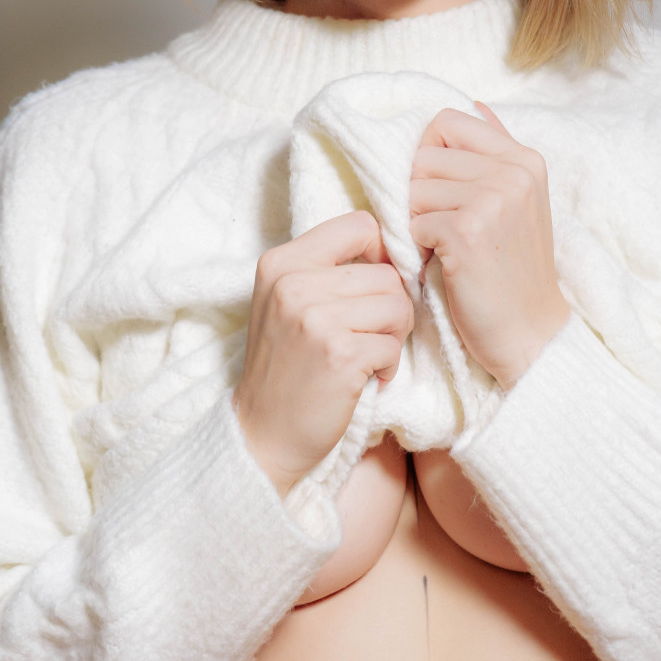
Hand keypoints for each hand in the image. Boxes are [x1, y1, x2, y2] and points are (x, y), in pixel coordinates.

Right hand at [233, 211, 413, 497]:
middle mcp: (294, 283)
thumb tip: (395, 249)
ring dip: (393, 337)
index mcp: (281, 262)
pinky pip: (393, 344)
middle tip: (369, 336)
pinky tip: (365, 378)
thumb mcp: (289, 303)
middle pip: (387, 272)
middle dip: (391, 307)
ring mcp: (315, 318)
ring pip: (397, 305)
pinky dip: (388, 365)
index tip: (374, 285)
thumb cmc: (285, 367)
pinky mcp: (340, 354)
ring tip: (367, 356)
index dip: (381, 252)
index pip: (359, 224)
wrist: (262, 435)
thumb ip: (329, 270)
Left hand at [409, 102, 569, 389]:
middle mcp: (513, 172)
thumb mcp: (517, 200)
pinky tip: (441, 264)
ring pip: (413, 188)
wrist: (529, 332)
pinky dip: (416, 247)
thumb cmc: (512, 268)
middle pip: (423, 155)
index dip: (427, 153)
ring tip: (442, 247)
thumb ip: (496, 148)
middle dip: (419, 193)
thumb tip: (475, 102)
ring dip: (416, 221)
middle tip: (440, 228)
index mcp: (524, 158)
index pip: (446, 121)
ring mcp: (492, 199)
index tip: (437, 188)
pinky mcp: (467, 231)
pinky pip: (411, 222)